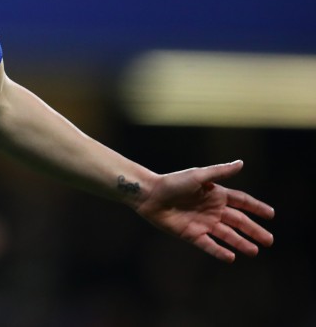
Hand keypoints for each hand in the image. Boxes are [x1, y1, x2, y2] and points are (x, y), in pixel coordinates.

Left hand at [135, 160, 273, 262]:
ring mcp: (203, 223)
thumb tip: (241, 163)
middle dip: (254, 230)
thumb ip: (220, 172)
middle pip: (238, 221)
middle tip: (269, 241)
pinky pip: (208, 244)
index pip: (241, 202)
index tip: (271, 214)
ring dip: (240, 243)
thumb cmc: (172, 182)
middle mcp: (212, 210)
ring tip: (255, 251)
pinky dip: (219, 251)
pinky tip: (231, 257)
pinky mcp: (191, 234)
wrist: (149, 195)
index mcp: (216, 194)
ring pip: (226, 235)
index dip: (256, 208)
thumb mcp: (198, 176)